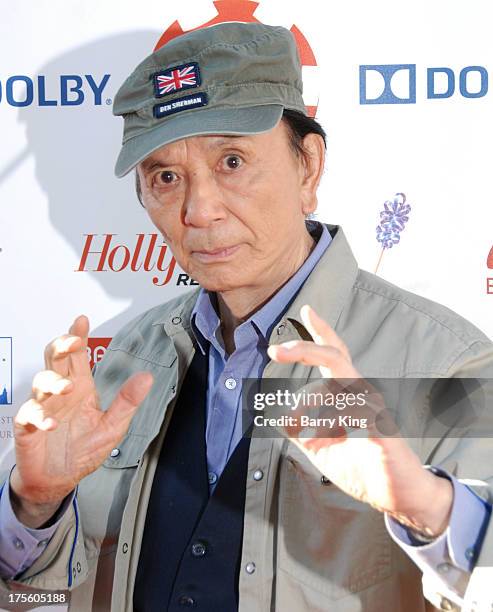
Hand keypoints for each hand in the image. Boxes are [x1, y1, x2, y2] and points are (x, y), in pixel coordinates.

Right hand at [11, 315, 152, 526]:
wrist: (59, 479)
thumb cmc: (82, 451)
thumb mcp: (112, 427)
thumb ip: (127, 402)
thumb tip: (146, 378)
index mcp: (80, 388)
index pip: (77, 356)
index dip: (77, 336)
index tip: (81, 321)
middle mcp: (60, 393)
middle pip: (54, 359)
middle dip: (61, 346)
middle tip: (72, 343)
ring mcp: (43, 408)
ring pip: (40, 382)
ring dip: (52, 382)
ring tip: (66, 388)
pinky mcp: (29, 428)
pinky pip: (28, 416)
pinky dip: (38, 417)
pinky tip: (51, 424)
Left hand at [267, 305, 452, 536]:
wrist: (398, 496)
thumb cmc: (361, 466)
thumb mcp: (318, 447)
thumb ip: (298, 430)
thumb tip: (275, 414)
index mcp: (347, 395)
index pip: (335, 355)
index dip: (322, 332)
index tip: (307, 310)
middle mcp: (362, 395)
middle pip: (336, 357)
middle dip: (305, 348)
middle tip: (276, 350)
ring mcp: (374, 409)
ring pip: (340, 383)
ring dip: (310, 400)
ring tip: (298, 423)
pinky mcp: (384, 429)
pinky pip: (361, 411)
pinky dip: (336, 418)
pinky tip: (331, 431)